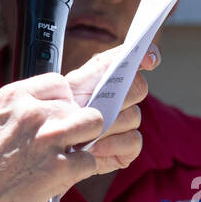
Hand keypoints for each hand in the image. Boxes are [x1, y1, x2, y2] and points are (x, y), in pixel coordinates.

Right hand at [0, 44, 158, 201]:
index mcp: (15, 96)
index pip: (59, 83)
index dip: (65, 100)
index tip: (61, 114)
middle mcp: (36, 111)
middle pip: (82, 103)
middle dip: (79, 122)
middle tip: (73, 138)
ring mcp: (51, 138)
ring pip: (95, 123)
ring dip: (90, 139)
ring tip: (78, 151)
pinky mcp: (61, 167)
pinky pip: (91, 160)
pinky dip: (85, 170)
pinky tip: (71, 175)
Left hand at [63, 42, 158, 174]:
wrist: (52, 144)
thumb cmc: (61, 112)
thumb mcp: (72, 84)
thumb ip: (99, 67)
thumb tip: (129, 54)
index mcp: (110, 77)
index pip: (137, 59)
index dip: (147, 53)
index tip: (148, 60)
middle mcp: (123, 98)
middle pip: (139, 87)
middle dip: (117, 96)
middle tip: (95, 105)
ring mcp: (127, 123)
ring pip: (133, 117)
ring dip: (108, 124)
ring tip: (86, 131)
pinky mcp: (128, 148)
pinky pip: (133, 141)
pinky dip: (112, 144)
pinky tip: (94, 147)